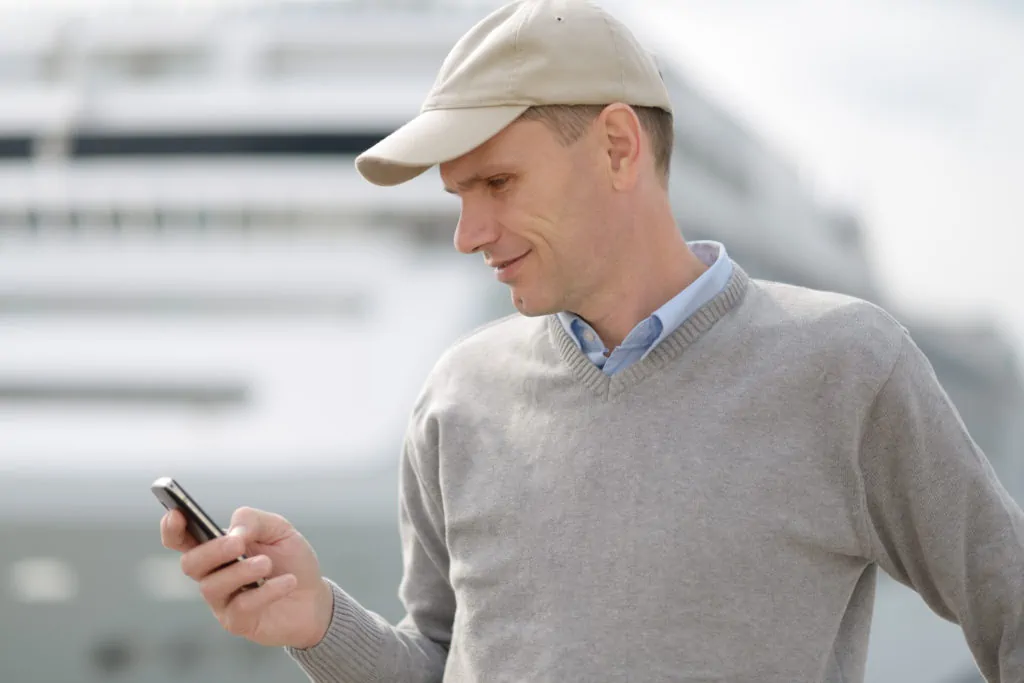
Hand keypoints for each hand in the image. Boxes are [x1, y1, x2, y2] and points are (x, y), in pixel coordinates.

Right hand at [160, 506, 333, 648]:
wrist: (315, 597)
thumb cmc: (291, 560)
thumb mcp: (279, 529)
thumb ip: (253, 521)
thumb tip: (233, 532)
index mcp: (217, 548)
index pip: (182, 539)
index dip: (172, 529)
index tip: (176, 514)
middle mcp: (213, 574)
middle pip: (190, 563)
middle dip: (212, 551)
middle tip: (238, 544)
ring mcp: (222, 600)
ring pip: (211, 587)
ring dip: (241, 571)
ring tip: (267, 564)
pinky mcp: (238, 622)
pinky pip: (241, 607)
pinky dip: (267, 591)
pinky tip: (288, 582)